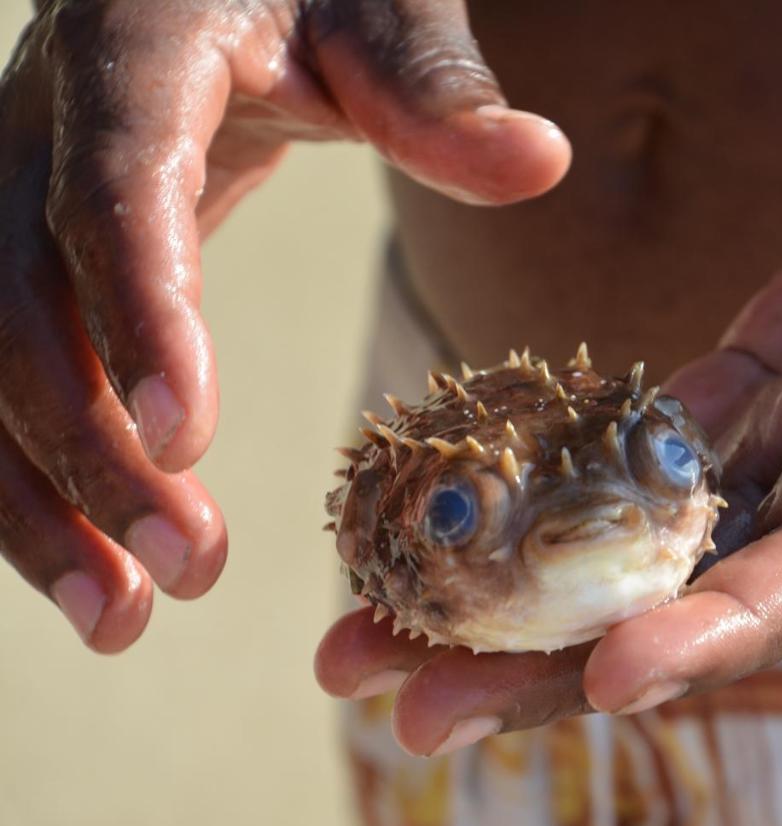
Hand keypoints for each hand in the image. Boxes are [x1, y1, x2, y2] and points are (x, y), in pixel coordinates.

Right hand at [0, 0, 570, 651]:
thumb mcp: (380, 9)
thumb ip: (437, 90)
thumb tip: (540, 159)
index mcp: (132, 50)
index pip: (112, 187)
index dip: (137, 310)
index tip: (190, 435)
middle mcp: (43, 122)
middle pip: (19, 300)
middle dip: (87, 450)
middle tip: (182, 573)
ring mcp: (17, 189)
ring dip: (38, 497)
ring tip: (117, 619)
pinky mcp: (27, 248)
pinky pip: (5, 371)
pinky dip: (38, 472)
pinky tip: (91, 566)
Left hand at [316, 40, 781, 753]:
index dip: (726, 627)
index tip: (616, 675)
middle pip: (686, 602)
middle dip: (558, 668)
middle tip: (416, 714)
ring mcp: (770, 444)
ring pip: (628, 553)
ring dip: (505, 610)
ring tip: (366, 648)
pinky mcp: (731, 401)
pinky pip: (615, 468)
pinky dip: (530, 504)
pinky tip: (434, 524)